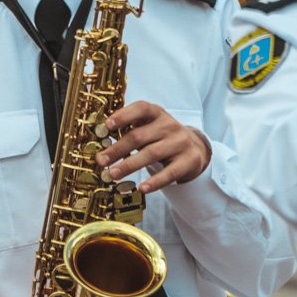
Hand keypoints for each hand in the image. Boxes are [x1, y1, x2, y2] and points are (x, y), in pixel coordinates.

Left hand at [94, 101, 210, 193]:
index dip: (123, 115)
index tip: (107, 126)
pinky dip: (155, 181)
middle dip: (118, 149)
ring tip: (113, 174)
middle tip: (101, 160)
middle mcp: (169, 125)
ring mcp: (180, 142)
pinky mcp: (188, 160)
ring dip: (129, 165)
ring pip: (151, 154)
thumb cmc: (162, 137)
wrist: (194, 148)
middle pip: (140, 136)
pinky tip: (142, 187)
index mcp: (157, 113)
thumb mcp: (150, 128)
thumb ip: (130, 131)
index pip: (141, 109)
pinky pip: (169, 173)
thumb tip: (102, 146)